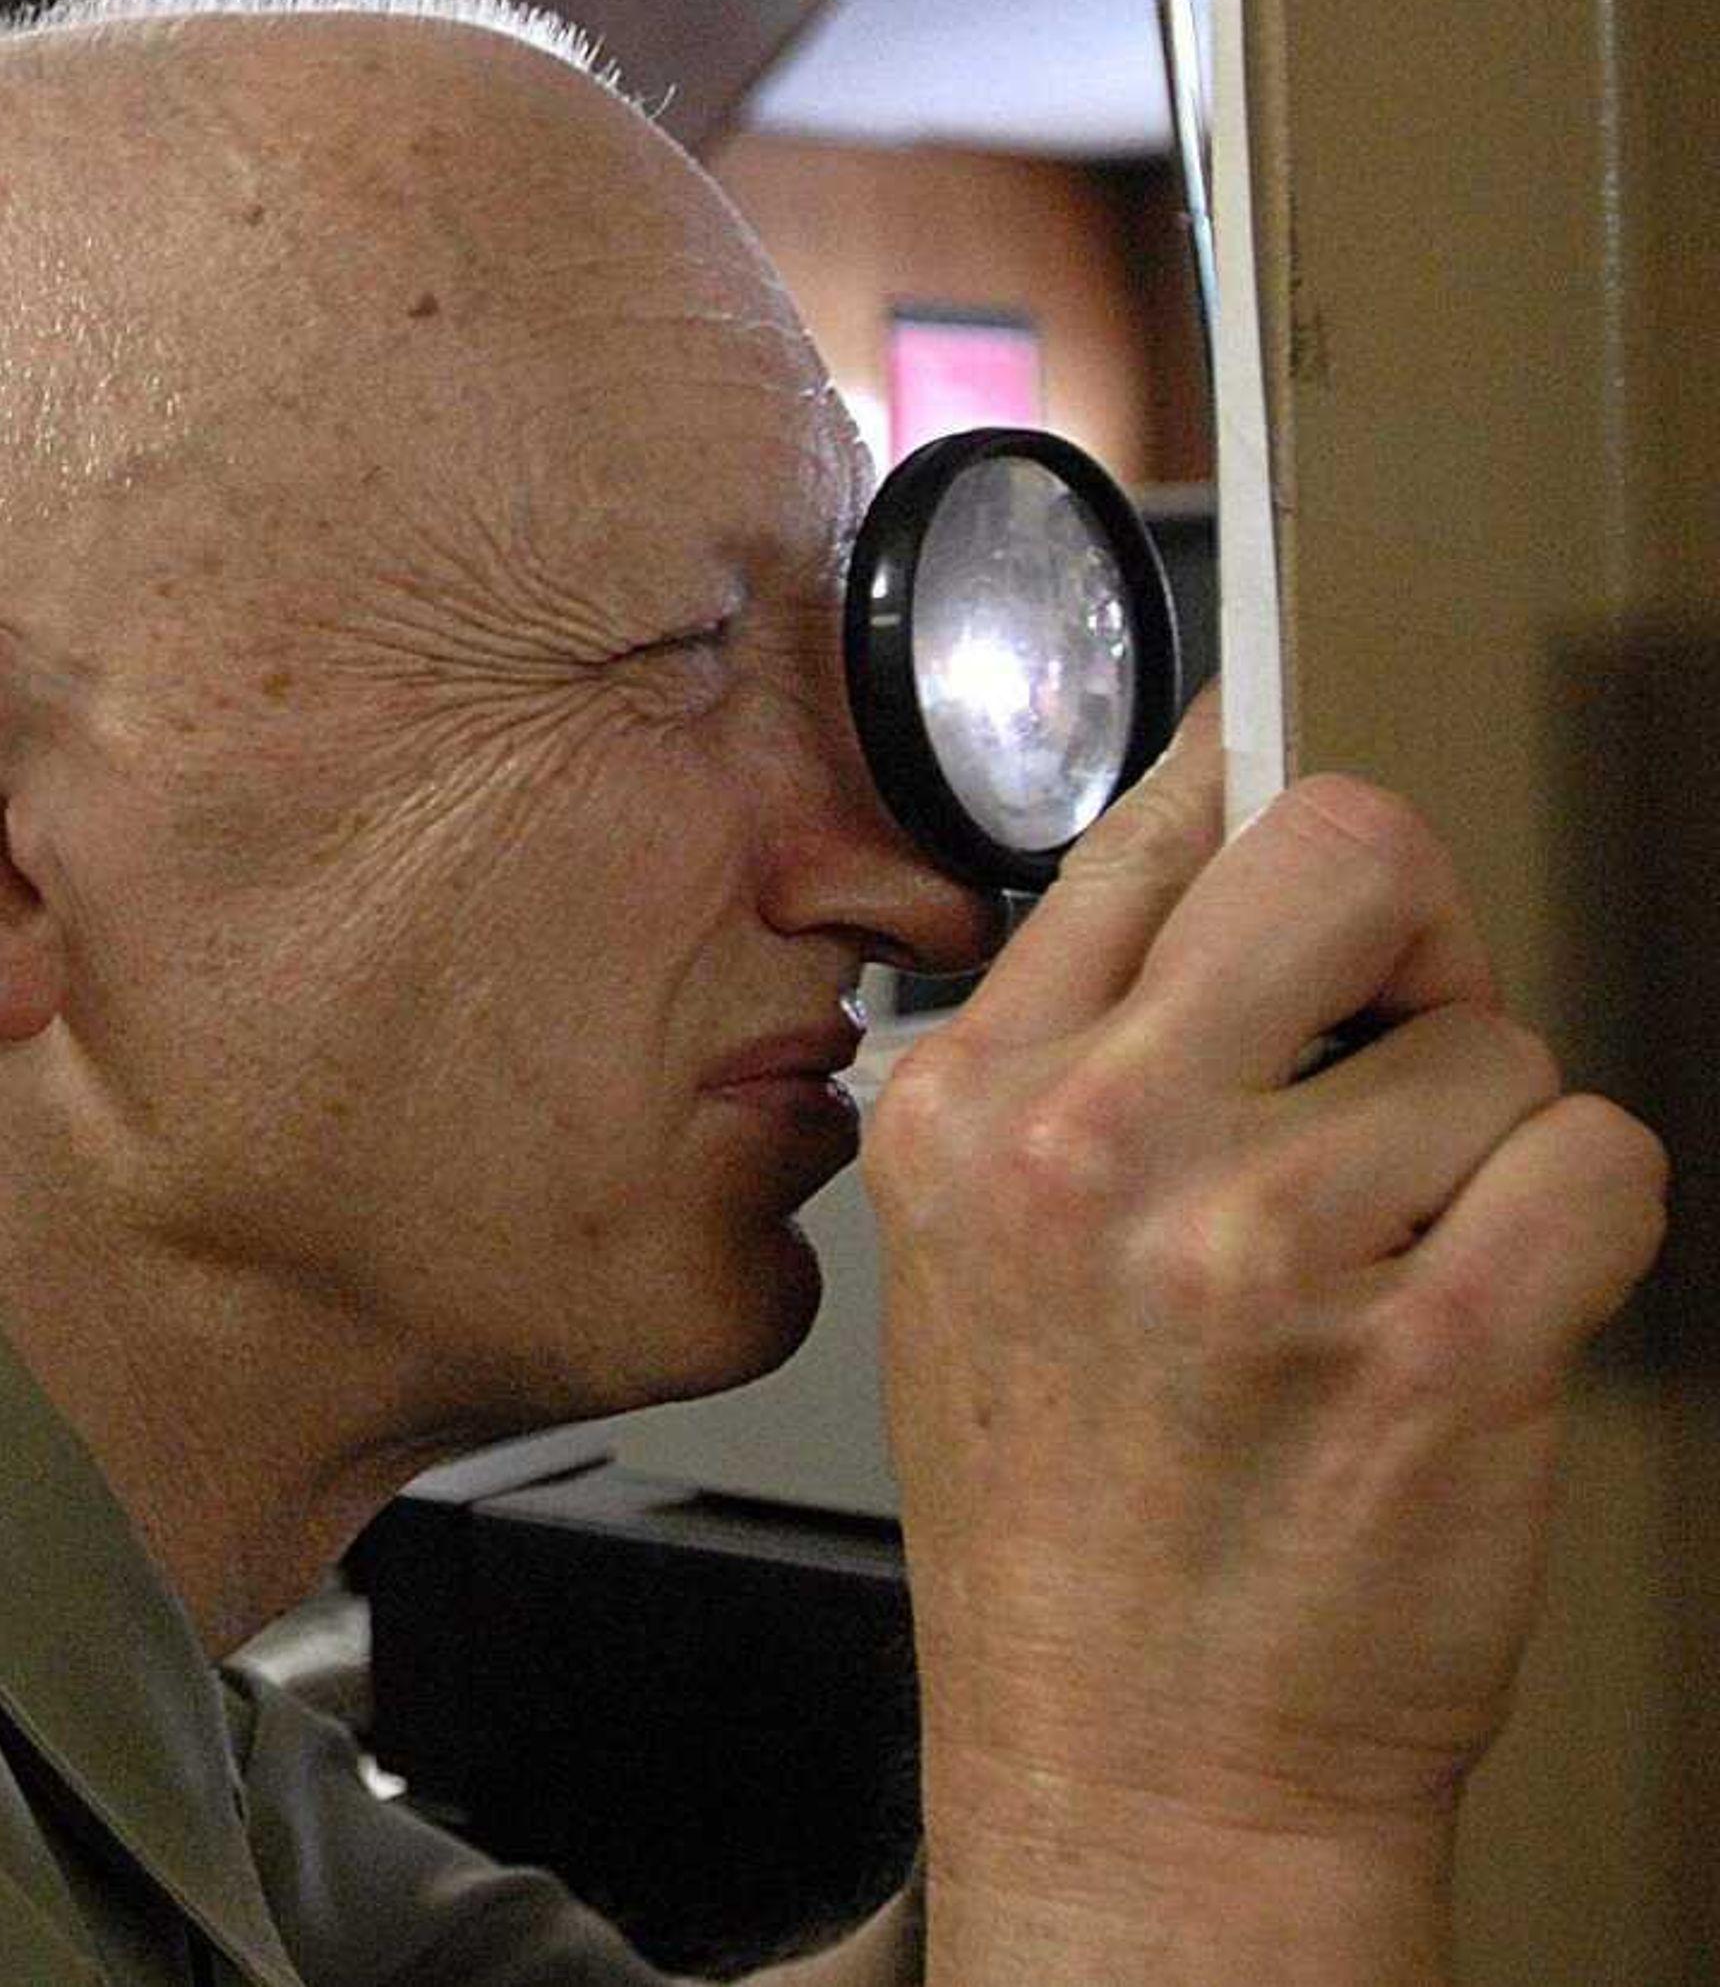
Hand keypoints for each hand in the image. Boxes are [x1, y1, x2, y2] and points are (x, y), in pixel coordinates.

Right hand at [863, 691, 1665, 1969]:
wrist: (1137, 1773)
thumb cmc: (1067, 1528)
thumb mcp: (973, 1256)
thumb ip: (1071, 1055)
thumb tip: (1223, 854)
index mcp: (969, 1106)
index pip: (1151, 828)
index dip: (1266, 802)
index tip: (1302, 796)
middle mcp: (1095, 1150)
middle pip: (1346, 850)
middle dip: (1413, 932)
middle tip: (1393, 1042)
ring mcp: (1263, 1244)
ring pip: (1498, 1042)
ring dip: (1487, 1145)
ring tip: (1390, 1271)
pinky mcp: (1436, 1345)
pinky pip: (1599, 1159)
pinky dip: (1580, 1232)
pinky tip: (1477, 1319)